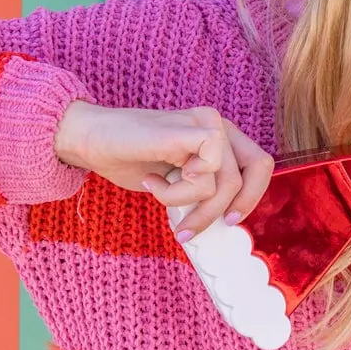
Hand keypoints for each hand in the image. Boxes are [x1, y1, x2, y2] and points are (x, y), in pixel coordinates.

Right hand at [54, 100, 274, 239]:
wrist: (91, 139)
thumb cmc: (132, 160)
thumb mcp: (178, 180)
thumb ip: (203, 191)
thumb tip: (224, 223)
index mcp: (220, 135)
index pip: (259, 165)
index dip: (250, 197)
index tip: (227, 222)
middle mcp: (217, 124)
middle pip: (251, 172)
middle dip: (223, 210)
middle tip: (190, 228)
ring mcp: (204, 122)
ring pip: (224, 180)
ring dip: (188, 204)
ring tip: (157, 191)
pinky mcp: (186, 128)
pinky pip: (206, 170)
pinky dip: (180, 190)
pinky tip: (155, 180)